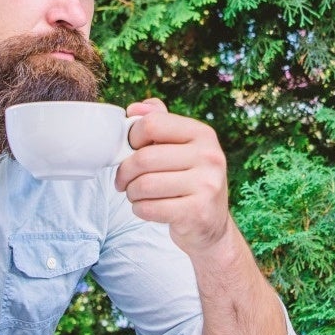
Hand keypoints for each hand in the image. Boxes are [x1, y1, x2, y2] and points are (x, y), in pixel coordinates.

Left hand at [114, 98, 232, 254]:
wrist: (211, 226)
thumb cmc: (188, 182)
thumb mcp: (181, 148)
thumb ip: (159, 123)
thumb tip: (135, 108)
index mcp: (203, 134)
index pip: (152, 123)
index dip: (132, 138)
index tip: (130, 151)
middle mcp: (209, 156)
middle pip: (144, 157)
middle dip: (124, 172)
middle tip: (123, 181)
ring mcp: (207, 185)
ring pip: (144, 185)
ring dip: (131, 193)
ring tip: (135, 195)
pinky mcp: (198, 212)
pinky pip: (150, 208)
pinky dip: (139, 210)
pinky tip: (146, 208)